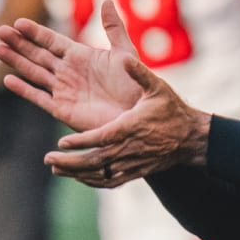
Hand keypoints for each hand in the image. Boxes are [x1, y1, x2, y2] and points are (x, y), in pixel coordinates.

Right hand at [0, 0, 142, 132]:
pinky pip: (40, 98)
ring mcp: (63, 90)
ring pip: (34, 73)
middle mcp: (68, 72)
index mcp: (81, 56)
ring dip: (16, 62)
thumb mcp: (125, 52)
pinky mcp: (63, 110)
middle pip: (38, 54)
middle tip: (0, 31)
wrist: (139, 114)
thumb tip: (108, 0)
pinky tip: (9, 79)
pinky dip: (24, 89)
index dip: (36, 32)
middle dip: (19, 43)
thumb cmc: (136, 84)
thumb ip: (114, 28)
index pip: (52, 41)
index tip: (18, 22)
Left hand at [43, 57, 210, 187]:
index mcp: (131, 127)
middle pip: (95, 160)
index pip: (102, 137)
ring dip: (76, 173)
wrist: (190, 138)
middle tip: (48, 158)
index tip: (61, 141)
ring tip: (56, 168)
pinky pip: (110, 182)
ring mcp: (132, 164)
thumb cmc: (172, 110)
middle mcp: (129, 149)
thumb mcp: (157, 88)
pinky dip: (91, 181)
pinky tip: (78, 177)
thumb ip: (139, 73)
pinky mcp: (135, 173)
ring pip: (100, 174)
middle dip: (70, 161)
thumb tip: (126, 57)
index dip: (81, 141)